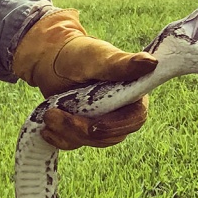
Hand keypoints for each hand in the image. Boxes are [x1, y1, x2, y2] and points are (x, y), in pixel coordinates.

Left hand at [12, 9, 157, 149]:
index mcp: (133, 93)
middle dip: (82, 130)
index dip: (116, 126)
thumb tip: (152, 63)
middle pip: (111, 135)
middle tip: (53, 114)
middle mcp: (121, 111)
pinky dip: (59, 139)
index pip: (135, 118)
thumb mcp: (99, 57)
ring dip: (67, 132)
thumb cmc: (79, 53)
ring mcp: (102, 121)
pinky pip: (75, 143)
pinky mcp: (83, 128)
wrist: (51, 58)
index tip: (93, 125)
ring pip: (91, 141)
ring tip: (47, 115)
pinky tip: (45, 130)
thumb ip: (122, 64)